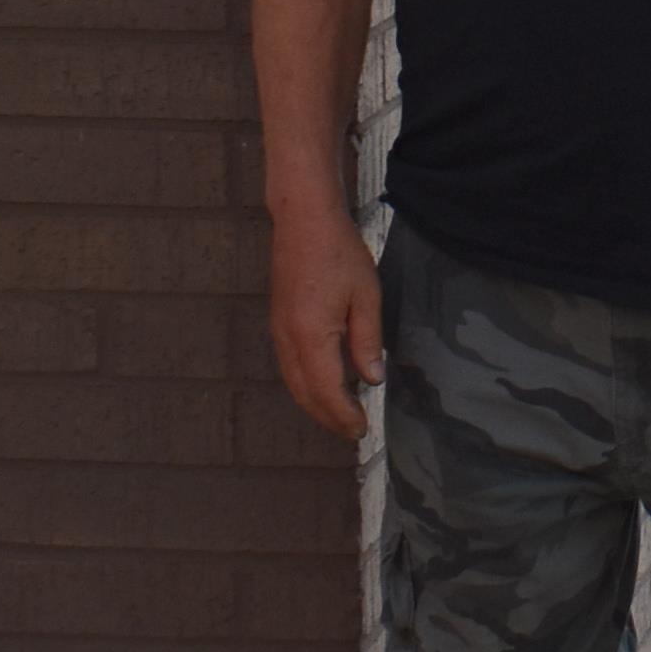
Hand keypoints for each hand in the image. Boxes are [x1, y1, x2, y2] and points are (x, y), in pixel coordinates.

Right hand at [267, 204, 387, 440]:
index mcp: (312, 335)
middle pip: (305, 394)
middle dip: (328, 417)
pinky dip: (305, 385)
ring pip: (293, 382)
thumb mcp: (366, 297)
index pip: (327, 391)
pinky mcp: (278, 322)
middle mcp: (289, 339)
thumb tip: (372, 379)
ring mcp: (279, 331)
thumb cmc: (339, 252)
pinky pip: (289, 366)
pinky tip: (323, 385)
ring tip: (340, 415)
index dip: (344, 415)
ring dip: (315, 404)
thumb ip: (367, 341)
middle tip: (352, 431)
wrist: (302, 220)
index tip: (362, 429)